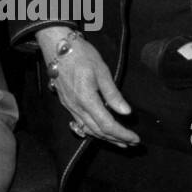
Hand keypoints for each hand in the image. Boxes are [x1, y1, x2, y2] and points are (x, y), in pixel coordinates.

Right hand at [36, 26, 138, 147]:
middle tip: (131, 144)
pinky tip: (100, 132)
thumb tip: (126, 112)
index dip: (122, 134)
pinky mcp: (67, 104)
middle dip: (116, 140)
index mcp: (87, 100)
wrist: (56, 47)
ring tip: (119, 142)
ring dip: (105, 138)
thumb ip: (113, 94)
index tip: (135, 139)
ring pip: (88, 130)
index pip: (107, 125)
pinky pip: (80, 124)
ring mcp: (70, 107)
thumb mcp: (101, 71)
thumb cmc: (81, 55)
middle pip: (98, 131)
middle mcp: (76, 107)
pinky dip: (93, 131)